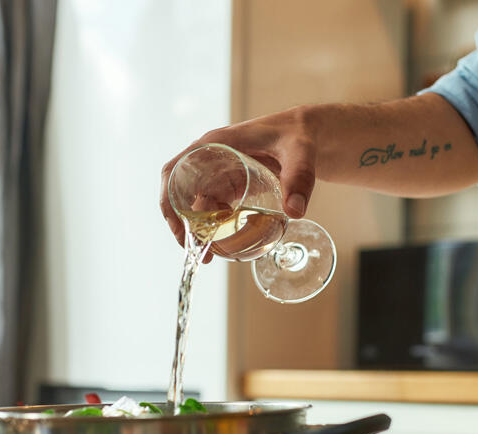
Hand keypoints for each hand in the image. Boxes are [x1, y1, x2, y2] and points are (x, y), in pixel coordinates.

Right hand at [159, 106, 316, 258]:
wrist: (308, 134)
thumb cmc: (298, 134)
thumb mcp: (300, 153)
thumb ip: (300, 177)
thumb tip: (294, 212)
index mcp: (216, 144)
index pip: (176, 169)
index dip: (169, 199)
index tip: (178, 226)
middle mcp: (212, 158)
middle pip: (181, 192)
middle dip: (183, 223)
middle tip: (197, 252)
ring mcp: (220, 173)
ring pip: (197, 203)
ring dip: (199, 229)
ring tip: (209, 256)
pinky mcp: (232, 185)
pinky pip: (214, 208)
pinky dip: (215, 226)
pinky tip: (225, 242)